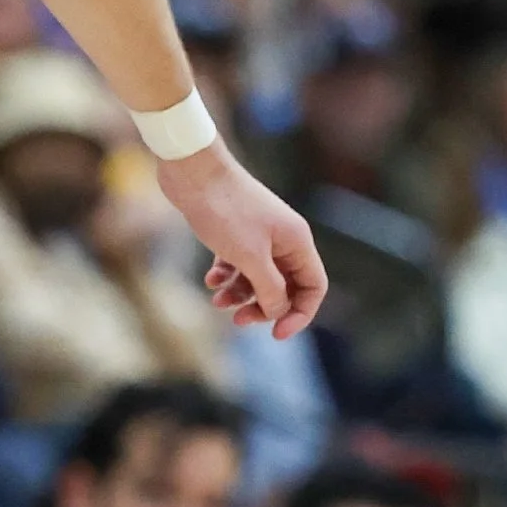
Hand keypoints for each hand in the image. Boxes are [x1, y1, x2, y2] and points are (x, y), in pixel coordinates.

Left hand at [155, 143, 326, 338]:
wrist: (193, 172)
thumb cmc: (225, 211)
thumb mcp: (250, 258)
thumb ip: (270, 288)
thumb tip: (279, 311)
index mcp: (297, 242)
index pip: (313, 286)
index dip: (300, 313)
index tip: (276, 334)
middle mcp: (283, 238)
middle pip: (285, 286)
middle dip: (263, 307)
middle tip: (239, 320)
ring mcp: (259, 234)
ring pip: (258, 277)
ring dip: (240, 294)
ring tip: (217, 301)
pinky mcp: (235, 231)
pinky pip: (237, 264)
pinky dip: (226, 276)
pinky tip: (211, 279)